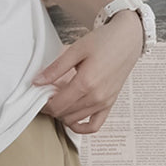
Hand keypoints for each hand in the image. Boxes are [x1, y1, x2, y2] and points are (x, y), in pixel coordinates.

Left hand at [33, 10, 142, 133]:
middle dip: (51, 108)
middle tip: (48, 95)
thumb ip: (55, 68)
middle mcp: (96, 96)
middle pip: (63, 114)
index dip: (43, 104)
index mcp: (85, 83)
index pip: (56, 106)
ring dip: (62, 114)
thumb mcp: (75, 50)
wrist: (129, 38)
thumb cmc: (105, 41)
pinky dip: (81, 127)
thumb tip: (37, 82)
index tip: (39, 96)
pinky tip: (72, 119)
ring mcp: (104, 102)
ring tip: (60, 99)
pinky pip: (94, 126)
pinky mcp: (110, 103)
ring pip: (75, 120)